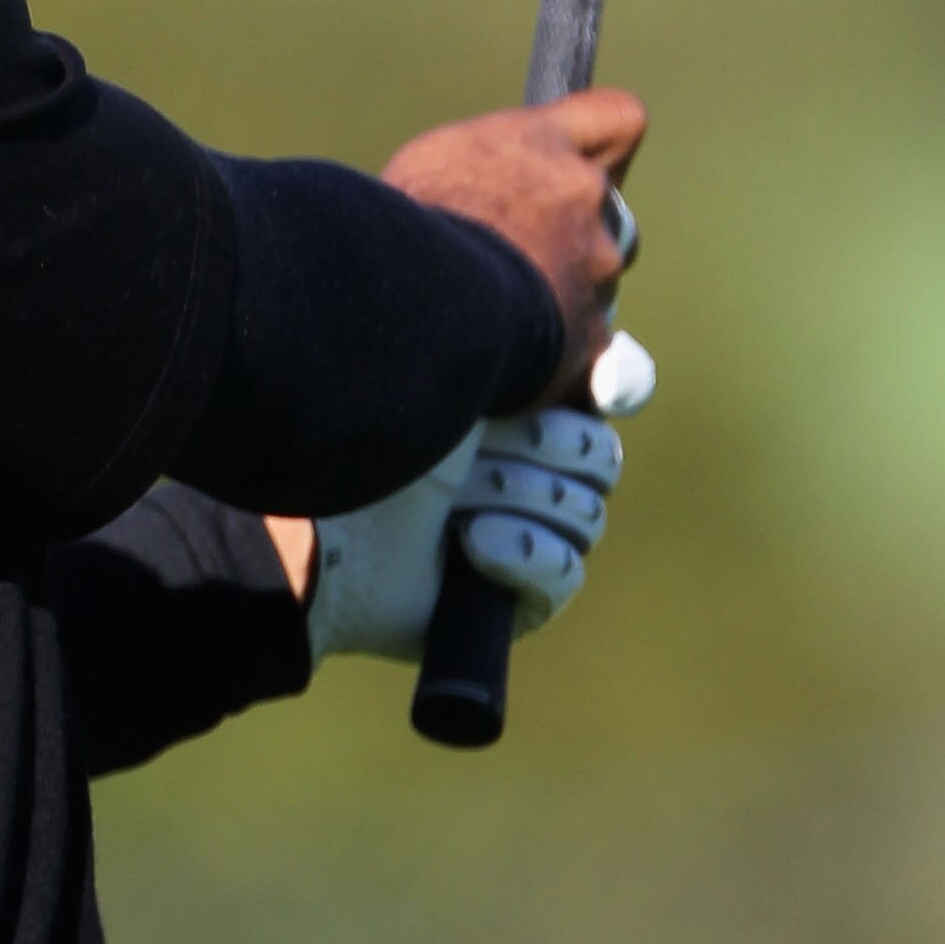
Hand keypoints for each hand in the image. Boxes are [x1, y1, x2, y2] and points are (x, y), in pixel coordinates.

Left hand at [298, 388, 641, 663]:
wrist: (325, 520)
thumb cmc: (382, 428)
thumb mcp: (462, 367)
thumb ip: (534, 346)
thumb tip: (610, 361)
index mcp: (519, 398)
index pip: (615, 385)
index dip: (619, 381)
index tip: (602, 384)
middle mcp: (528, 464)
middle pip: (602, 456)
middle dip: (545, 447)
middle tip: (477, 447)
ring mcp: (526, 531)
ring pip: (586, 514)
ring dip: (519, 498)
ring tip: (454, 501)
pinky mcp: (518, 596)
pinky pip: (566, 573)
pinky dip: (525, 553)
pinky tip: (476, 541)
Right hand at [378, 87, 645, 396]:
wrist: (418, 296)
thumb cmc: (404, 221)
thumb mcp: (434, 166)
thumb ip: (485, 174)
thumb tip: (483, 198)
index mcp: (544, 145)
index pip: (615, 119)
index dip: (604, 145)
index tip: (578, 165)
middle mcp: (585, 200)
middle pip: (609, 214)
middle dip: (577, 238)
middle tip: (517, 261)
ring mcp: (594, 273)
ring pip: (599, 286)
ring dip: (565, 300)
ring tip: (502, 322)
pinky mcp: (590, 341)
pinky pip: (592, 358)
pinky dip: (564, 370)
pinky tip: (520, 378)